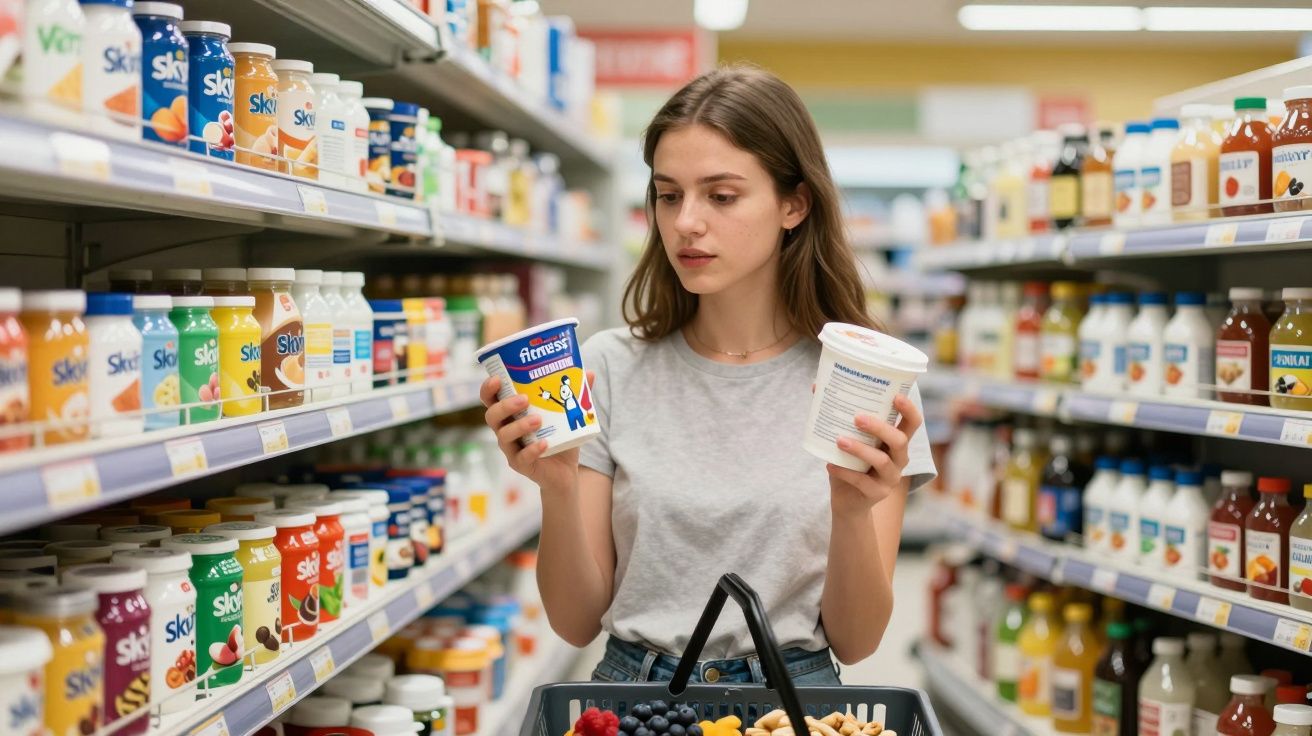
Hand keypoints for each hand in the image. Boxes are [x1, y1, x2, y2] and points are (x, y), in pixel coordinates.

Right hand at [481, 372, 595, 493]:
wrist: (565, 471)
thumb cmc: (560, 438)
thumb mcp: (568, 414)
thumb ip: (575, 394)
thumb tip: (589, 373)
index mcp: (511, 414)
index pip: (491, 399)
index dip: (489, 388)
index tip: (498, 379)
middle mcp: (506, 430)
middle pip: (492, 416)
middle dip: (505, 405)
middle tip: (524, 399)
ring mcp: (511, 448)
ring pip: (504, 436)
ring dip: (519, 426)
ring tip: (537, 420)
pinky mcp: (521, 464)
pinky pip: (521, 457)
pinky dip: (532, 449)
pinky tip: (545, 444)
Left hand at [826, 394, 922, 510]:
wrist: (847, 501)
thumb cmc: (849, 463)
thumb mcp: (847, 438)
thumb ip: (838, 417)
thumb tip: (817, 386)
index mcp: (895, 441)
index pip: (912, 423)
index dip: (909, 409)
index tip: (896, 396)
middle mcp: (899, 459)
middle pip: (900, 440)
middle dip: (880, 427)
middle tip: (857, 417)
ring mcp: (890, 478)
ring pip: (882, 461)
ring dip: (860, 449)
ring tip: (839, 440)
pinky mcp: (877, 494)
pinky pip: (863, 482)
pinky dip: (845, 472)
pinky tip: (829, 465)